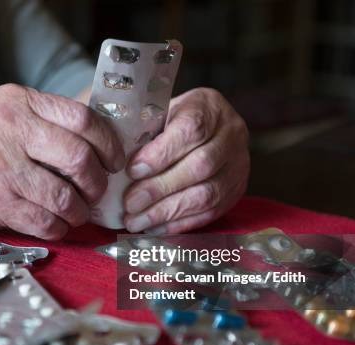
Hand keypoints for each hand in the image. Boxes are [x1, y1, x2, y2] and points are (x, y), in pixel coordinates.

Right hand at [0, 84, 123, 239]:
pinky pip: (43, 220)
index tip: (113, 160)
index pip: (82, 118)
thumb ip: (37, 121)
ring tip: (75, 213)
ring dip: (77, 211)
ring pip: (64, 196)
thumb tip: (89, 147)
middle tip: (96, 192)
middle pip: (80, 159)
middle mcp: (12, 129)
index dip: (108, 143)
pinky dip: (57, 227)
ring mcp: (2, 167)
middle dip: (97, 183)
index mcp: (17, 102)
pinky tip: (55, 225)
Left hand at [123, 88, 248, 233]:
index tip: (132, 170)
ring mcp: (238, 166)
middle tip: (130, 203)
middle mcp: (232, 134)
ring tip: (135, 220)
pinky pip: (209, 213)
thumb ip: (142, 133)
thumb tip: (116, 166)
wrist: (205, 129)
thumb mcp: (158, 114)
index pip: (191, 130)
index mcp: (209, 107)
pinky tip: (153, 227)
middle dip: (160, 188)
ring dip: (166, 212)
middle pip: (201, 166)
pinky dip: (178, 223)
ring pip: (207, 195)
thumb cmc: (170, 121)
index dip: (161, 154)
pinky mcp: (236, 192)